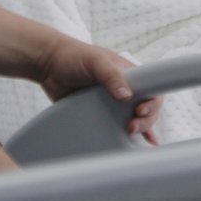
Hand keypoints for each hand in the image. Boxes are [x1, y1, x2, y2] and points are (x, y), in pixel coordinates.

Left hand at [32, 35, 160, 142]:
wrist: (48, 65)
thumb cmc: (73, 56)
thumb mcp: (95, 61)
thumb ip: (111, 76)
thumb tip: (126, 95)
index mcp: (129, 75)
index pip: (151, 90)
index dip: (152, 103)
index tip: (140, 111)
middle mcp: (125, 90)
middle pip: (147, 109)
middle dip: (145, 120)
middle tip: (131, 126)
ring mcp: (114, 104)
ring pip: (136, 120)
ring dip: (139, 129)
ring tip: (130, 133)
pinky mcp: (101, 114)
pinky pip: (118, 126)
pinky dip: (131, 135)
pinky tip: (141, 144)